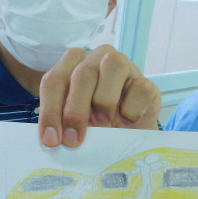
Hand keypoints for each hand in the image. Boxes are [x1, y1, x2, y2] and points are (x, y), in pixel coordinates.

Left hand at [38, 45, 160, 146]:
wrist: (128, 135)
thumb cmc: (96, 126)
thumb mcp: (72, 124)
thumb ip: (60, 124)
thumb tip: (50, 139)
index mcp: (72, 64)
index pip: (54, 81)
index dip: (50, 111)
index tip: (51, 140)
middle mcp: (97, 58)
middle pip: (82, 74)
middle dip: (75, 110)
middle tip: (73, 140)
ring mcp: (125, 66)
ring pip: (113, 65)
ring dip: (104, 99)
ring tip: (104, 122)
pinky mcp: (148, 82)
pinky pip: (140, 87)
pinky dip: (131, 109)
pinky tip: (127, 121)